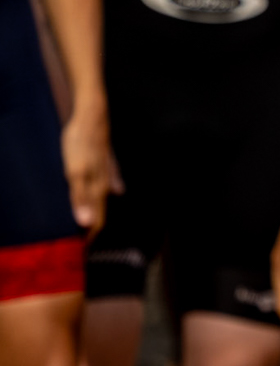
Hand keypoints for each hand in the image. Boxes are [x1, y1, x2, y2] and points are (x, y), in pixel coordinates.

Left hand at [60, 96, 113, 233]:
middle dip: (97, 226)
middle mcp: (105, 181)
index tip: (87, 248)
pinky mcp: (106, 161)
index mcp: (97, 187)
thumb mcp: (75, 173)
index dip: (92, 235)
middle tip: (90, 240)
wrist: (92, 117)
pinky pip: (110, 182)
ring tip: (99, 220)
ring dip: (103, 210)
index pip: (98, 218)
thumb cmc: (81, 144)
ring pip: (106, 196)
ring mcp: (107, 171)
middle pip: (103, 209)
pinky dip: (110, 191)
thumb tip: (87, 223)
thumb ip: (80, 198)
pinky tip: (117, 190)